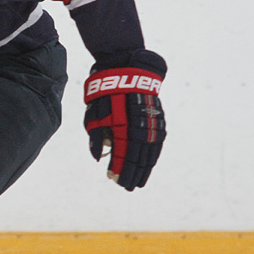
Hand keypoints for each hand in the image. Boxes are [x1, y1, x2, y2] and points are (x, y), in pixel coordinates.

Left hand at [83, 63, 164, 190]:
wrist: (128, 67)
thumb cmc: (106, 90)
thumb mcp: (95, 111)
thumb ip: (97, 135)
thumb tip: (98, 157)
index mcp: (124, 128)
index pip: (122, 156)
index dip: (118, 169)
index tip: (113, 179)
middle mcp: (141, 128)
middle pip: (138, 158)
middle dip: (132, 174)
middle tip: (127, 187)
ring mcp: (152, 124)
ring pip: (150, 153)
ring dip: (145, 169)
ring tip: (139, 181)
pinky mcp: (159, 119)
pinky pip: (157, 143)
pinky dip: (153, 156)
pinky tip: (149, 163)